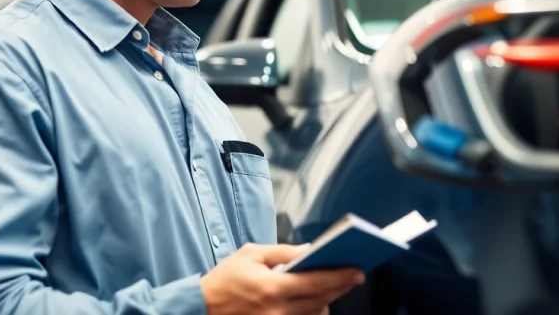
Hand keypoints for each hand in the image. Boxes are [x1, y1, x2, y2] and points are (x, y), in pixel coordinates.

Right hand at [201, 243, 363, 314]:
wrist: (201, 308)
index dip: (340, 276)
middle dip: (339, 286)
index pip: (316, 282)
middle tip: (352, 275)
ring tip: (330, 285)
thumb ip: (282, 252)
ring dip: (326, 300)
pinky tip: (313, 300)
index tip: (357, 270)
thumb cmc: (224, 280)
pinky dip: (312, 311)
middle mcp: (277, 311)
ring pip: (315, 314)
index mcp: (272, 288)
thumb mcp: (250, 255)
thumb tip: (310, 250)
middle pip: (321, 300)